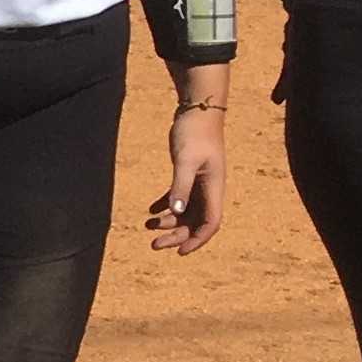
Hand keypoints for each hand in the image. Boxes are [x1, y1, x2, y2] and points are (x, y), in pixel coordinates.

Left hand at [148, 102, 227, 252]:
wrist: (197, 111)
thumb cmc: (194, 133)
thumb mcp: (185, 160)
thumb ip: (180, 185)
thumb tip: (176, 212)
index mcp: (214, 188)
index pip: (211, 223)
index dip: (197, 239)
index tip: (180, 251)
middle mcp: (209, 189)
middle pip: (195, 222)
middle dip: (176, 235)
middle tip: (154, 244)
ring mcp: (200, 182)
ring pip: (186, 211)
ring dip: (169, 222)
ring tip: (146, 226)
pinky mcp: (189, 173)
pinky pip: (178, 196)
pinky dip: (165, 205)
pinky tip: (150, 210)